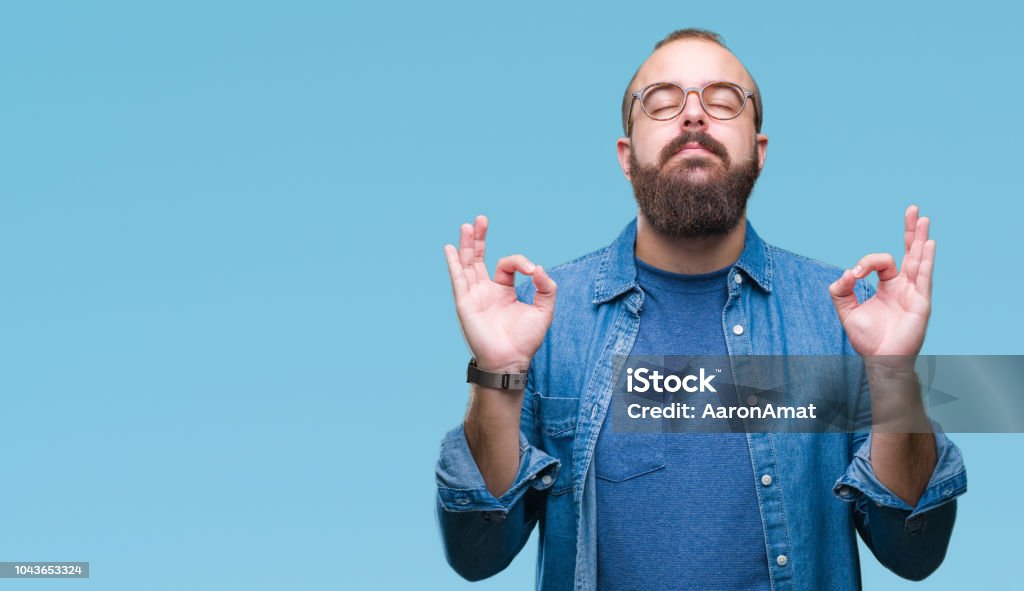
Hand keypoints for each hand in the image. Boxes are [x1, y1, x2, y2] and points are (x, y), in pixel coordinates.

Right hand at [443, 215, 556, 371]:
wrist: (510, 361)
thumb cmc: (525, 341)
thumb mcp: (544, 310)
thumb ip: (546, 288)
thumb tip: (538, 268)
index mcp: (503, 292)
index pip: (507, 265)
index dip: (521, 262)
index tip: (532, 271)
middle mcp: (486, 291)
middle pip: (478, 258)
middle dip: (479, 238)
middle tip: (481, 219)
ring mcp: (474, 296)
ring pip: (467, 264)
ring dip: (467, 245)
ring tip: (467, 225)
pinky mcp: (465, 303)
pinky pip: (458, 280)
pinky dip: (454, 263)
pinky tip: (450, 249)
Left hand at [829, 205, 934, 357]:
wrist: (880, 360)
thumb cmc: (868, 339)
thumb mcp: (847, 311)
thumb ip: (840, 291)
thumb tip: (845, 273)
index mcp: (888, 286)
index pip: (880, 262)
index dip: (865, 262)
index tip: (853, 274)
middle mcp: (904, 286)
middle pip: (909, 252)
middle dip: (910, 231)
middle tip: (912, 209)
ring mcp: (914, 292)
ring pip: (919, 260)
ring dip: (920, 239)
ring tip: (923, 218)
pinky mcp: (921, 302)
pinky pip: (924, 277)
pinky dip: (925, 260)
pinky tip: (928, 243)